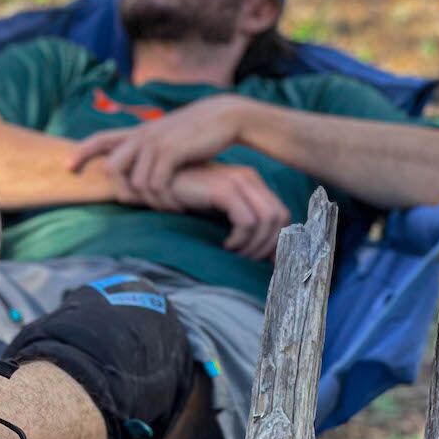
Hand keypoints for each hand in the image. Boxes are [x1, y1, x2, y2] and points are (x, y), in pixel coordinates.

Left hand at [68, 95, 246, 209]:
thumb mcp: (167, 136)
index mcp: (137, 132)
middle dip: (121, 191)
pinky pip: (156, 185)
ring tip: (168, 208)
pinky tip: (178, 206)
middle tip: (139, 205)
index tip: (66, 167)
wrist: (223, 116)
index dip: (81, 152)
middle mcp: (140, 136)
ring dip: (151, 202)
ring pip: (136, 183)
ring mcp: (154, 144)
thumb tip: (137, 166)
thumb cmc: (196, 132)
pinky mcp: (170, 153)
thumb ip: (149, 148)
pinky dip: (166, 200)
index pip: (100, 139)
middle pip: (112, 168)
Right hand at [168, 162, 290, 260]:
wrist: (156, 181)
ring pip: (266, 221)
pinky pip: (246, 221)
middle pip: (279, 217)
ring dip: (254, 244)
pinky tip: (225, 246)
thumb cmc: (184, 198)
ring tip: (235, 253)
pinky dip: (240, 239)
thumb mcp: (216, 209)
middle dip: (269, 245)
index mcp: (251, 181)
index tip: (263, 259)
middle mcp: (249, 178)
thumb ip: (239, 220)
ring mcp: (238, 181)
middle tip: (248, 260)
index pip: (281, 213)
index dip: (277, 239)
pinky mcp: (224, 190)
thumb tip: (263, 251)